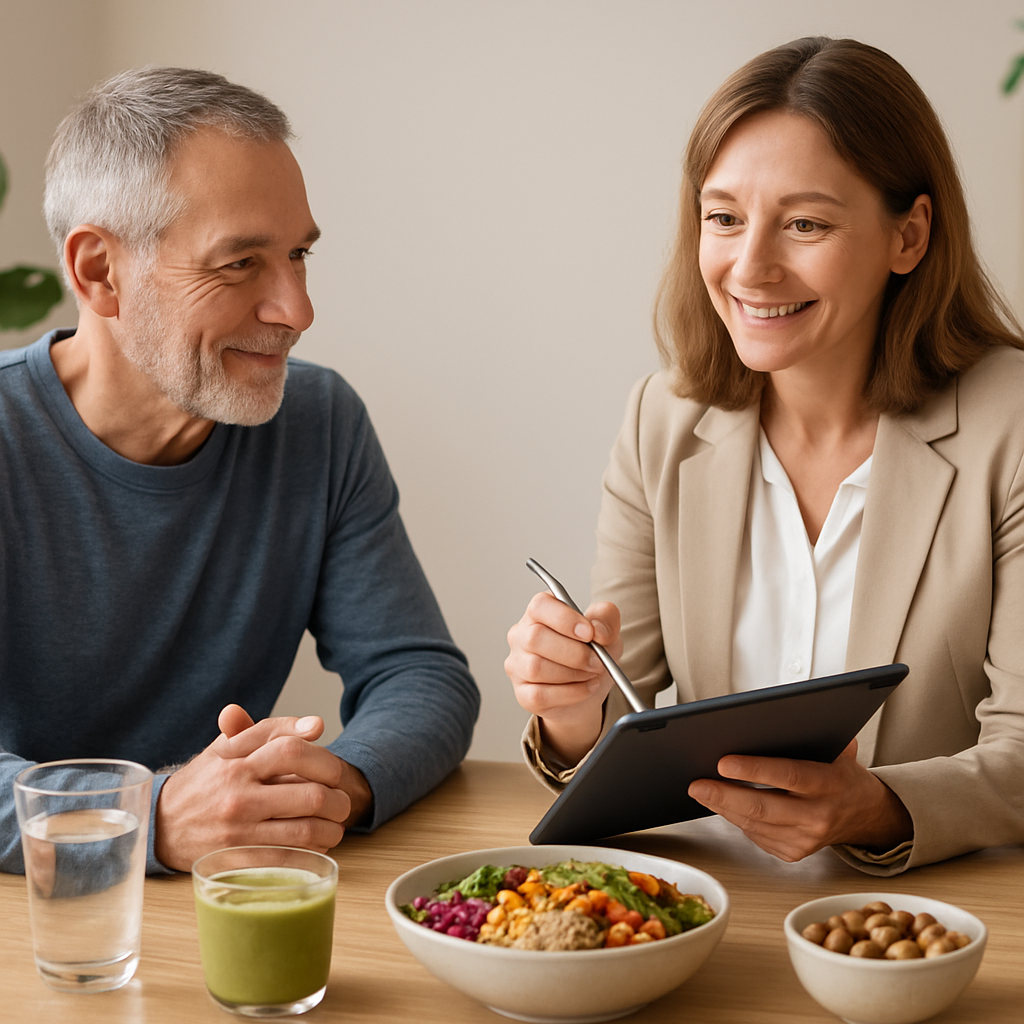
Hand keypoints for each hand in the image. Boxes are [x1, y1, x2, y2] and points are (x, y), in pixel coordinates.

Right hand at [154, 705, 371, 870]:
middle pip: (310, 795)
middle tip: (341, 800)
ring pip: (306, 830)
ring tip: (335, 824)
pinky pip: (288, 859)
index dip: (323, 757)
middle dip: (338, 799)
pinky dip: (312, 853)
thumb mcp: (226, 748)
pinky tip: (317, 845)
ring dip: (332, 828)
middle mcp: (239, 795)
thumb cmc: (204, 782)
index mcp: (237, 762)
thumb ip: (268, 730)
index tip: (335, 767)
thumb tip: (316, 725)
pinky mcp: (237, 859)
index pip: (291, 750)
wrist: (161, 824)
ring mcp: (239, 830)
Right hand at [505, 592, 621, 765]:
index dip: (565, 619)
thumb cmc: (591, 653)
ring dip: (573, 674)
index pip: (540, 606)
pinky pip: (539, 694)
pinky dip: (570, 693)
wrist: (590, 688)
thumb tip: (598, 629)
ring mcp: (518, 664)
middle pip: (535, 638)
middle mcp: (522, 635)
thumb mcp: (606, 630)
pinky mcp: (522, 692)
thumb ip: (606, 618)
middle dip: (574, 652)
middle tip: (597, 661)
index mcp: (540, 612)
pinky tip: (584, 688)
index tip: (589, 633)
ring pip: (535, 668)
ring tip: (592, 673)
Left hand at [686, 740, 912, 861]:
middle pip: (762, 807)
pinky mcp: (793, 853)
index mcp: (829, 784)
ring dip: (723, 807)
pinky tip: (721, 805)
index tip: (723, 763)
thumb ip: (814, 734)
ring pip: (754, 824)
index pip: (788, 775)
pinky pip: (756, 836)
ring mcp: (806, 840)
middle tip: (696, 784)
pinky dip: (736, 819)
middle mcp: (818, 816)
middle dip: (724, 795)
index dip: (754, 771)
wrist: (865, 815)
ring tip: (701, 791)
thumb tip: (778, 715)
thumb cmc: (842, 775)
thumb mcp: (838, 750)